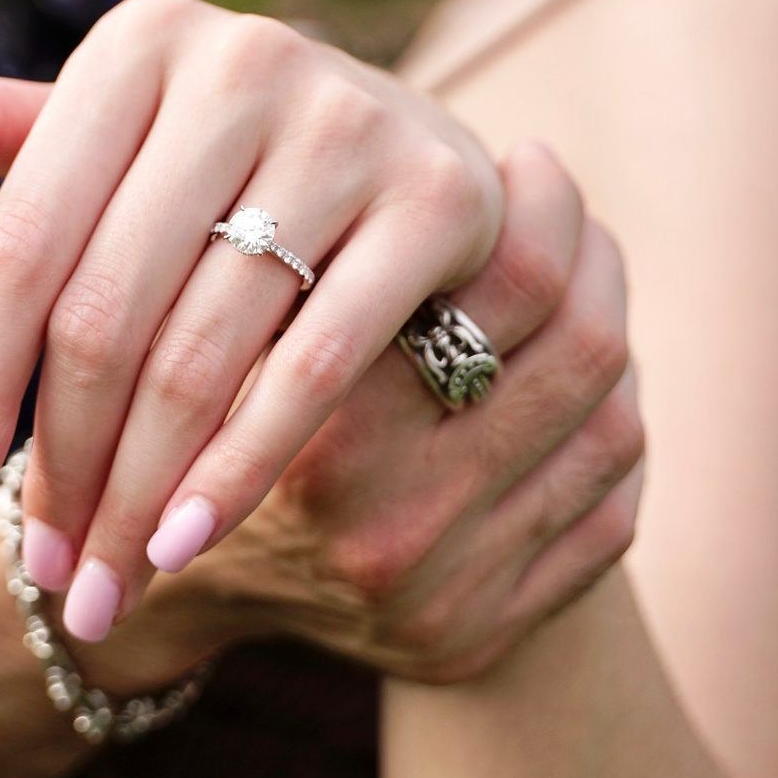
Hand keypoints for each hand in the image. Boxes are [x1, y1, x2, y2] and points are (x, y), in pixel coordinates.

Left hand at [0, 0, 502, 642]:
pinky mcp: (440, 197)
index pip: (20, 248)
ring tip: (101, 586)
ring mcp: (350, 121)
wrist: (421, 156)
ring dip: (139, 492)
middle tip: (39, 577)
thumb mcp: (113, 140)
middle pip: (105, 310)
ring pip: (203, 349)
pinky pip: (314, 364)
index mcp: (139, 42)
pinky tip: (187, 542)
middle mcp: (246, 58)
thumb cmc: (228, 165)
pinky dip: (242, 467)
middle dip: (61, 465)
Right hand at [180, 139, 643, 681]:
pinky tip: (573, 365)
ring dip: (603, 329)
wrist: (169, 593)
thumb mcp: (218, 324)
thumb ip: (276, 253)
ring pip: (607, 423)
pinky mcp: (488, 635)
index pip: (511, 294)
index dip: (537, 213)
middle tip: (557, 197)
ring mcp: (451, 594)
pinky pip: (608, 509)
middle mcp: (395, 531)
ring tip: (578, 265)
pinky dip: (604, 424)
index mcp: (330, 446)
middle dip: (587, 259)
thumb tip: (384, 142)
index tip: (524, 161)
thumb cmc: (192, 405)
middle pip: (579, 352)